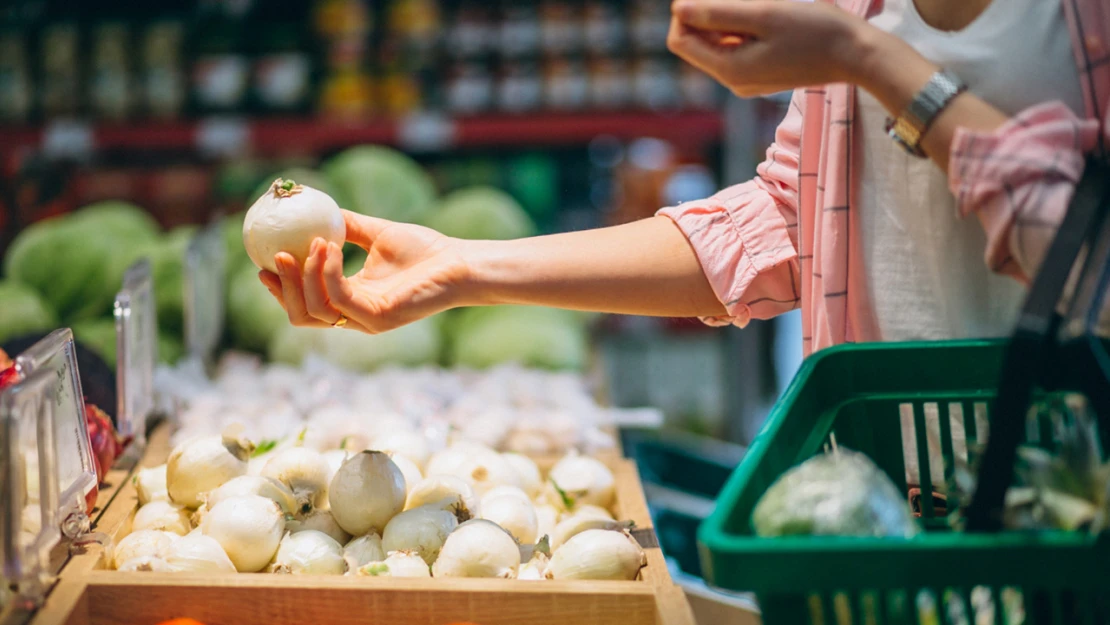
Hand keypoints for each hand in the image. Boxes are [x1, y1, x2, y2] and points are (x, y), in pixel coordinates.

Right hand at [259, 210, 471, 332]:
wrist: (459, 262)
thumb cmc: (426, 250)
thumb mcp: (376, 233)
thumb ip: (347, 226)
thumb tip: (318, 208)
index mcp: (352, 301)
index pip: (306, 304)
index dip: (280, 288)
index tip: (263, 261)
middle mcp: (355, 317)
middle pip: (302, 315)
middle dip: (282, 289)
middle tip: (273, 257)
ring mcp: (366, 321)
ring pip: (314, 310)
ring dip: (304, 275)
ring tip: (309, 244)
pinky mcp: (378, 318)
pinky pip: (339, 297)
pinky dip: (327, 271)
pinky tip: (328, 246)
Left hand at [667, 0, 873, 96]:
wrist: (856, 55)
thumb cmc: (815, 31)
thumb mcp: (764, 15)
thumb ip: (717, 13)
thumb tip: (678, 8)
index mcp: (729, 70)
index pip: (680, 39)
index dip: (686, 11)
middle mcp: (732, 81)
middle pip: (695, 43)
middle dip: (706, 14)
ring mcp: (746, 80)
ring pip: (715, 44)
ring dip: (724, 19)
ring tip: (755, 6)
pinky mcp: (760, 74)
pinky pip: (735, 48)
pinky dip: (739, 29)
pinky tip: (762, 16)